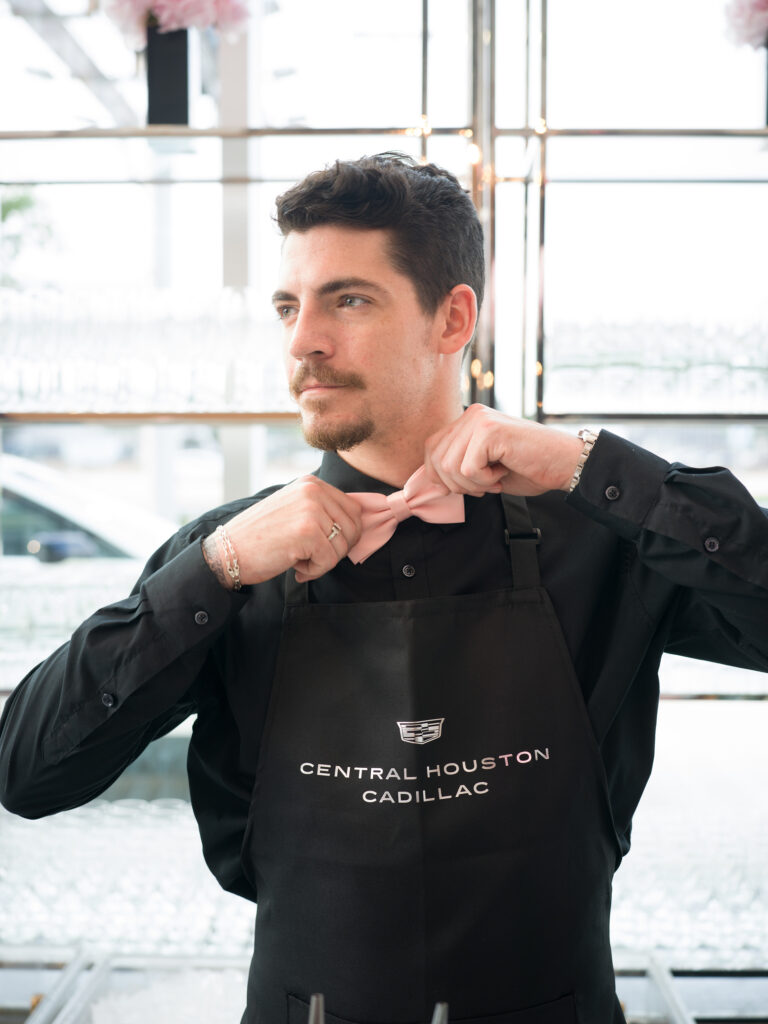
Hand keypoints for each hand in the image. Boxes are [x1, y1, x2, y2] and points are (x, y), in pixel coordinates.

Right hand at [204, 476, 362, 586]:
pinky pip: (329, 560)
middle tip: (311, 556)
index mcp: (311, 484)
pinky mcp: (308, 532)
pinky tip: (295, 566)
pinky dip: (315, 570)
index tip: (322, 545)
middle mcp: (313, 491)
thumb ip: (323, 510)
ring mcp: (311, 510)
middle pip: (354, 528)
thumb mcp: (294, 511)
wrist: (227, 552)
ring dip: (323, 561)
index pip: (353, 510)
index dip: (344, 535)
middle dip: (336, 549)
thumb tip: (361, 522)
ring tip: (298, 559)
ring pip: (342, 546)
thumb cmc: (261, 537)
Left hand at [424, 404, 583, 497]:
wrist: (564, 464)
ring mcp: (480, 420)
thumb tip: (429, 481)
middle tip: (486, 484)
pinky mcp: (490, 431)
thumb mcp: (485, 467)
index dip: (442, 476)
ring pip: (450, 467)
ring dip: (474, 484)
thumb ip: (458, 466)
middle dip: (457, 484)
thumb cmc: (528, 468)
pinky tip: (504, 472)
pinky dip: (485, 481)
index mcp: (469, 420)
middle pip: (436, 459)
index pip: (431, 449)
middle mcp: (472, 414)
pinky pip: (468, 469)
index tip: (470, 485)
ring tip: (496, 477)